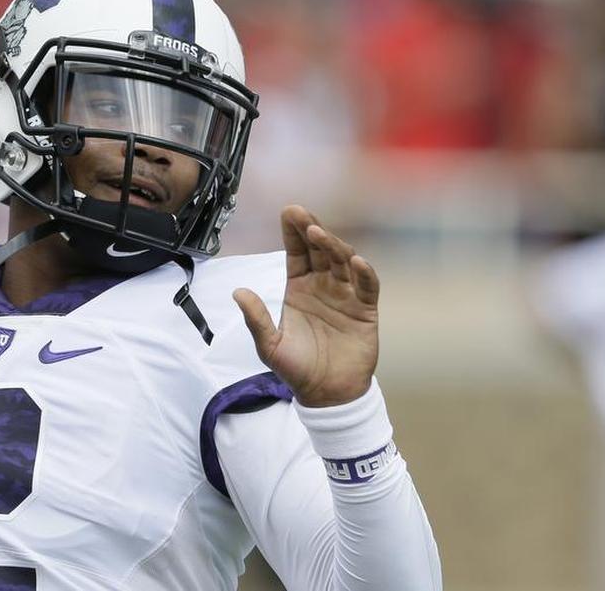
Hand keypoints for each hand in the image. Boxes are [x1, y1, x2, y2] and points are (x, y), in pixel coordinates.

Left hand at [234, 205, 379, 406]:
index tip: (288, 211)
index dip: (293, 232)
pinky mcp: (365, 310)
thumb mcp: (269, 344)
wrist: (325, 393)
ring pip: (342, 262)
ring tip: (319, 234)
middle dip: (311, 230)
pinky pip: (367, 286)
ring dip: (333, 246)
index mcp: (298, 288)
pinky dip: (364, 273)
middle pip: (320, 250)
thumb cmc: (296, 368)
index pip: (296, 253)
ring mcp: (345, 295)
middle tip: (302, 215)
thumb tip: (238, 292)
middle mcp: (323, 285)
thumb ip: (256, 318)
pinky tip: (356, 262)